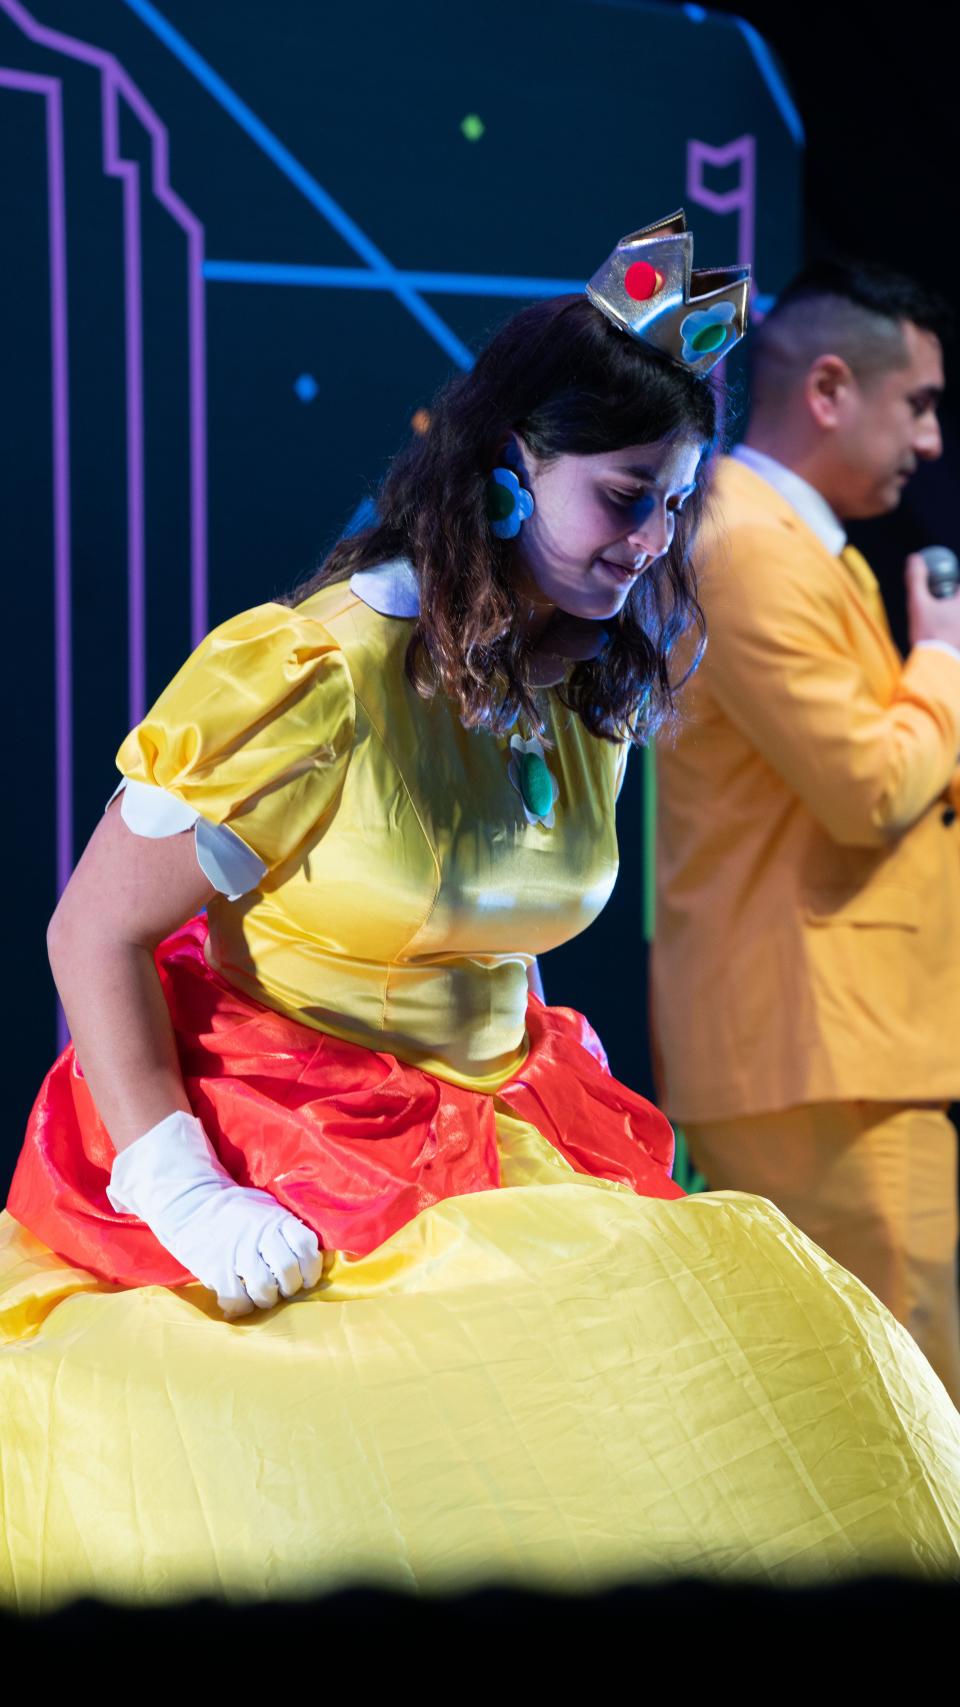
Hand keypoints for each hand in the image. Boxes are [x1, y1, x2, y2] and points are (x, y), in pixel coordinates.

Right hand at [107, 1111, 323, 1316]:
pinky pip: (236, 1299)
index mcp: (275, 1219)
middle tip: (282, 1289)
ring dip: (266, 1299)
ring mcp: (237, 1252)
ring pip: (264, 1289)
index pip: (305, 1245)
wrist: (190, 1203)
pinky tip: (239, 1302)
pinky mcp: (215, 1268)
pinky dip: (241, 1307)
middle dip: (289, 1287)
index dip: (311, 1268)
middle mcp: (259, 1235)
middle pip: (287, 1271)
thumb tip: (309, 1256)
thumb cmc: (233, 1209)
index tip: (306, 1278)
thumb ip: (285, 1228)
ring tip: (260, 1296)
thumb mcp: (265, 1207)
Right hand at [906, 553, 959, 650]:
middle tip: (940, 607)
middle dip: (949, 603)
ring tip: (942, 626)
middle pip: (956, 604)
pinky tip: (945, 640)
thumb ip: (916, 579)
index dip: (951, 587)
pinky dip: (952, 634)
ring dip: (952, 620)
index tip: (944, 589)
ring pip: (956, 620)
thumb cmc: (929, 634)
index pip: (959, 587)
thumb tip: (914, 558)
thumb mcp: (918, 604)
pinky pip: (957, 635)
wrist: (936, 669)